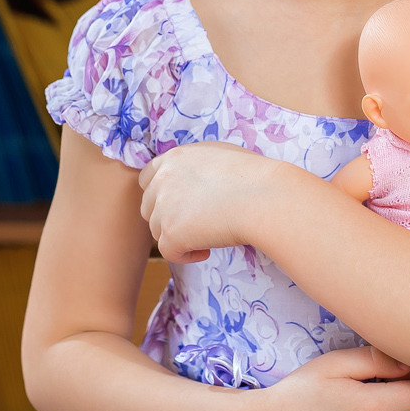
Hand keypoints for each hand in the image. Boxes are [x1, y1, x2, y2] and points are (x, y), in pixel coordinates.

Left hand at [137, 142, 285, 263]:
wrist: (262, 196)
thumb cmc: (253, 176)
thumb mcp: (218, 155)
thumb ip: (195, 165)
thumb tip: (191, 182)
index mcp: (173, 157)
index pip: (147, 179)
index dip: (161, 195)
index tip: (181, 206)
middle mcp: (163, 179)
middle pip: (148, 207)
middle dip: (167, 218)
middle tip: (195, 224)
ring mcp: (164, 206)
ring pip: (157, 231)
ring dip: (178, 236)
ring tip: (207, 235)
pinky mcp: (171, 232)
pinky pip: (169, 252)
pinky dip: (186, 255)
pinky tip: (207, 250)